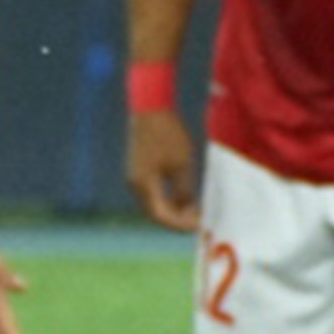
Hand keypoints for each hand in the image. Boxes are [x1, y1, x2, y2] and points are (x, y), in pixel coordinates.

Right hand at [126, 106, 200, 232]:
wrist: (150, 108)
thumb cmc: (167, 134)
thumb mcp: (182, 163)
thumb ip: (184, 189)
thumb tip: (187, 208)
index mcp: (144, 185)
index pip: (162, 216)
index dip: (180, 224)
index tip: (198, 226)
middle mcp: (135, 185)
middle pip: (156, 212)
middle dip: (177, 219)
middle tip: (198, 219)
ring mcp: (135, 177)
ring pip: (155, 202)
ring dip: (174, 208)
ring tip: (195, 208)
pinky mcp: (139, 169)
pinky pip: (153, 191)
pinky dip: (168, 196)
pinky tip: (185, 194)